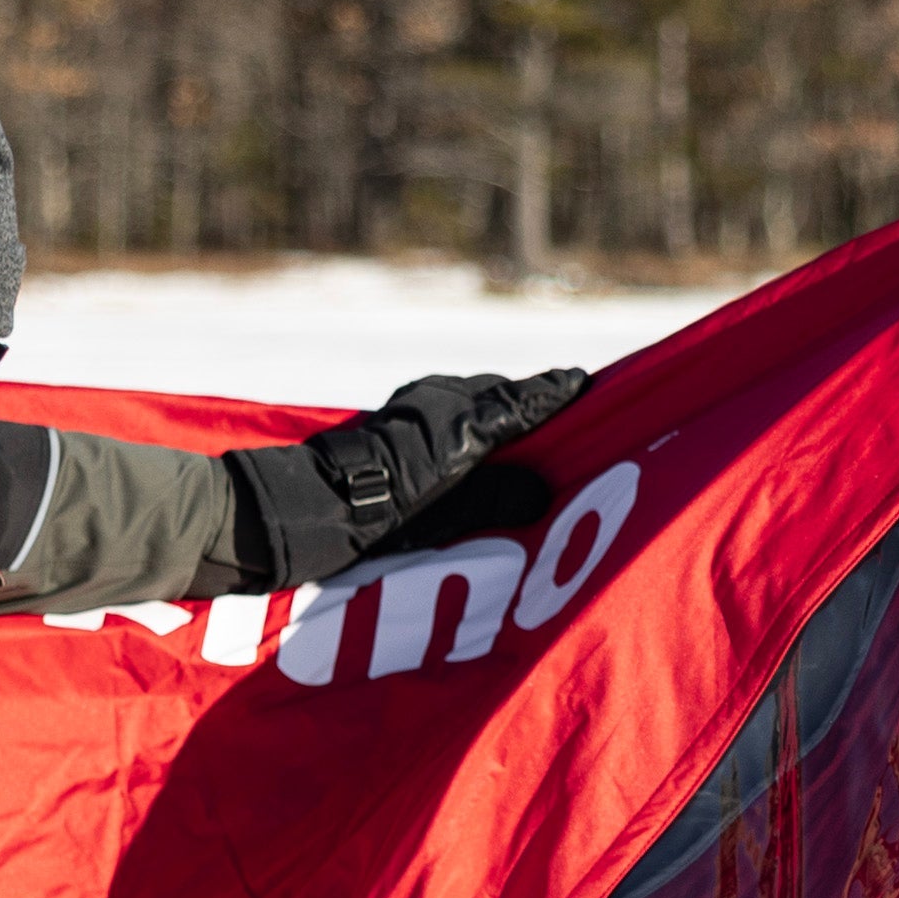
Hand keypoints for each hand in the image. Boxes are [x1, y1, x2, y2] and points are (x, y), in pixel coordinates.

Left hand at [307, 366, 588, 548]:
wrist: (316, 502)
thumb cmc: (383, 515)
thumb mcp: (450, 515)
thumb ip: (498, 500)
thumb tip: (542, 492)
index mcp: (466, 424)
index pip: (525, 402)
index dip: (555, 394)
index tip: (582, 383)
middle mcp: (445, 400)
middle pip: (498, 394)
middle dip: (524, 403)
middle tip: (548, 414)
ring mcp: (416, 401)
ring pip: (467, 396)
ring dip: (488, 409)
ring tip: (504, 430)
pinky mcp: (394, 411)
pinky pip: (442, 404)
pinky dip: (459, 415)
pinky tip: (457, 438)